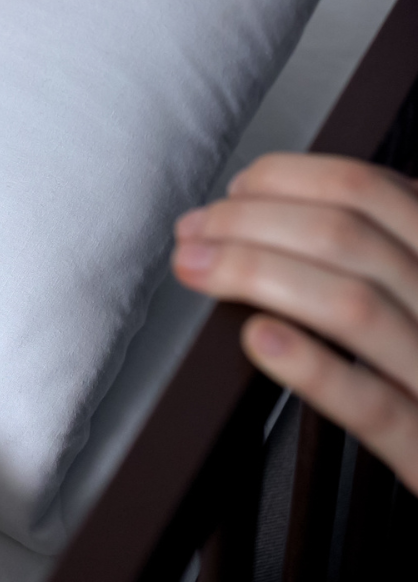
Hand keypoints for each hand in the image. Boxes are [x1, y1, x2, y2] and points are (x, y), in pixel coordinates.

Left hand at [172, 152, 417, 493]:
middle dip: (246, 223)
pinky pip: (374, 407)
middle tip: (192, 232)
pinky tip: (259, 338)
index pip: (364, 188)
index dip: (282, 181)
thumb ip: (367, 247)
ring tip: (196, 268)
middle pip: (344, 236)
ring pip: (351, 307)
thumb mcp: (410, 285)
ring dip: (254, 274)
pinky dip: (312, 368)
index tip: (230, 194)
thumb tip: (254, 209)